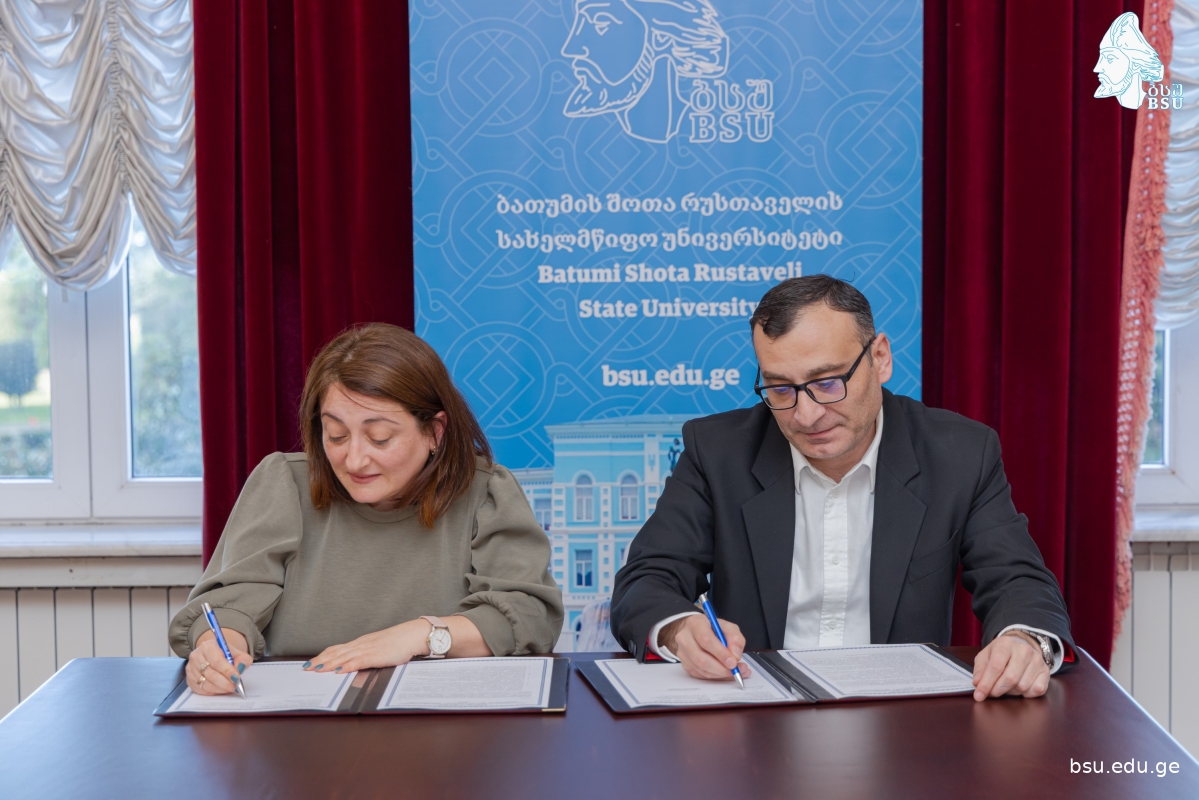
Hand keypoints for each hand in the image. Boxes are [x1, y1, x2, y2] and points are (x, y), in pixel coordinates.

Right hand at [186, 629, 251, 695]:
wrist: (214, 654)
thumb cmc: (225, 654)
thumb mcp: (236, 652)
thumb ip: (242, 659)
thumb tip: (241, 667)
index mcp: (207, 646)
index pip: (216, 661)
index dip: (227, 671)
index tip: (236, 678)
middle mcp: (196, 656)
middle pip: (210, 674)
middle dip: (225, 682)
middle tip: (235, 686)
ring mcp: (191, 669)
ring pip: (206, 684)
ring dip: (220, 688)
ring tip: (230, 688)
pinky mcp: (190, 680)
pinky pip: (201, 690)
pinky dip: (213, 692)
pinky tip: (221, 689)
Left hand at [305, 619, 432, 673]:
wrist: (412, 635)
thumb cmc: (399, 642)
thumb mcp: (379, 647)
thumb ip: (368, 654)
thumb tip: (357, 662)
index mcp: (361, 643)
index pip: (337, 649)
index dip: (322, 656)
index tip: (311, 662)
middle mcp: (361, 644)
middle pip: (335, 653)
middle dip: (319, 661)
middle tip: (305, 668)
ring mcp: (367, 649)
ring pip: (343, 657)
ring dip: (328, 664)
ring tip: (315, 670)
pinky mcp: (375, 655)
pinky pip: (358, 661)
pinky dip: (346, 666)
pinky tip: (338, 671)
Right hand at [660, 614, 751, 680]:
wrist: (695, 631)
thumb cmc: (711, 628)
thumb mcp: (727, 627)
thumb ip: (735, 638)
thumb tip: (735, 655)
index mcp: (695, 624)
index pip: (706, 640)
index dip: (720, 653)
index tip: (733, 662)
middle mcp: (685, 638)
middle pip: (701, 659)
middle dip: (721, 668)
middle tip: (735, 670)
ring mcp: (683, 653)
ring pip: (701, 669)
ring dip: (720, 674)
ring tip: (734, 672)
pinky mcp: (685, 664)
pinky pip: (701, 675)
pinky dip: (715, 676)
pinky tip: (724, 672)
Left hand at [972, 631, 1049, 700]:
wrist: (1022, 644)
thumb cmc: (1000, 653)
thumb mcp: (985, 656)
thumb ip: (979, 670)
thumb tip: (978, 684)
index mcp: (1005, 644)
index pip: (996, 667)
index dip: (986, 684)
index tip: (979, 695)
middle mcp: (1024, 650)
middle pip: (1010, 678)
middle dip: (997, 690)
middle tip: (991, 693)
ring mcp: (1037, 660)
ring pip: (1022, 686)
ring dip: (1011, 692)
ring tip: (1006, 686)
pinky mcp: (1046, 671)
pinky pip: (1037, 690)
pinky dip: (1027, 694)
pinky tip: (1020, 688)